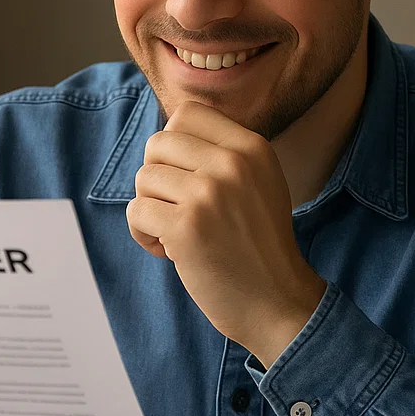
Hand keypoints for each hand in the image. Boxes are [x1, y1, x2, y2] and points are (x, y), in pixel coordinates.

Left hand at [126, 101, 324, 365]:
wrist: (278, 302)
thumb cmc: (259, 246)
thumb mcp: (259, 183)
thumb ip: (223, 154)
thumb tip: (167, 135)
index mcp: (252, 147)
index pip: (187, 113)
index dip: (174, 145)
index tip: (186, 177)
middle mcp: (232, 163)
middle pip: (158, 143)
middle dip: (158, 177)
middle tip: (178, 208)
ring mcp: (208, 194)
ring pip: (144, 178)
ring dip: (150, 209)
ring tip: (176, 233)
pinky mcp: (186, 227)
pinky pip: (136, 212)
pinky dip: (143, 234)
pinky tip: (168, 251)